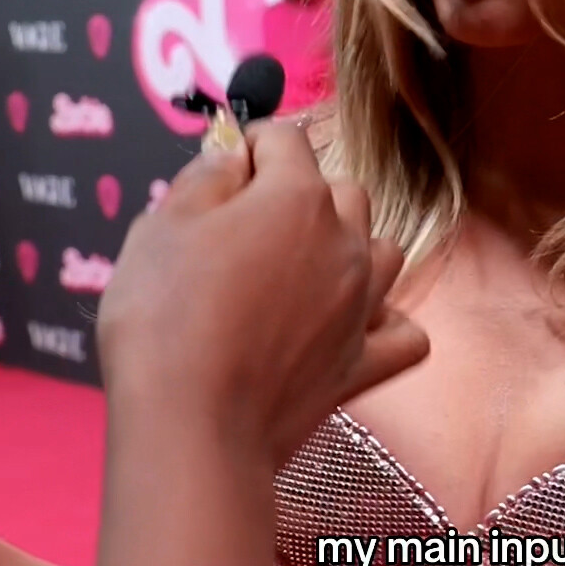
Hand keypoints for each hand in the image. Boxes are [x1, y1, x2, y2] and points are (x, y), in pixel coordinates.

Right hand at [97, 120, 428, 470]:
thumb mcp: (160, 226)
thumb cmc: (164, 320)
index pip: (286, 139)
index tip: (222, 169)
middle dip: (301, 195)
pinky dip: (385, 325)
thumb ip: (203, 177)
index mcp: (296, 197)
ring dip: (349, 250)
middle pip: (343, 191)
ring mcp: (363, 306)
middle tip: (247, 228)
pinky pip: (404, 333)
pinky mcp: (363, 365)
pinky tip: (352, 327)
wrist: (191, 426)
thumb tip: (231, 156)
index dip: (249, 146)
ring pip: (382, 251)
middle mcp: (345, 242)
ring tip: (298, 273)